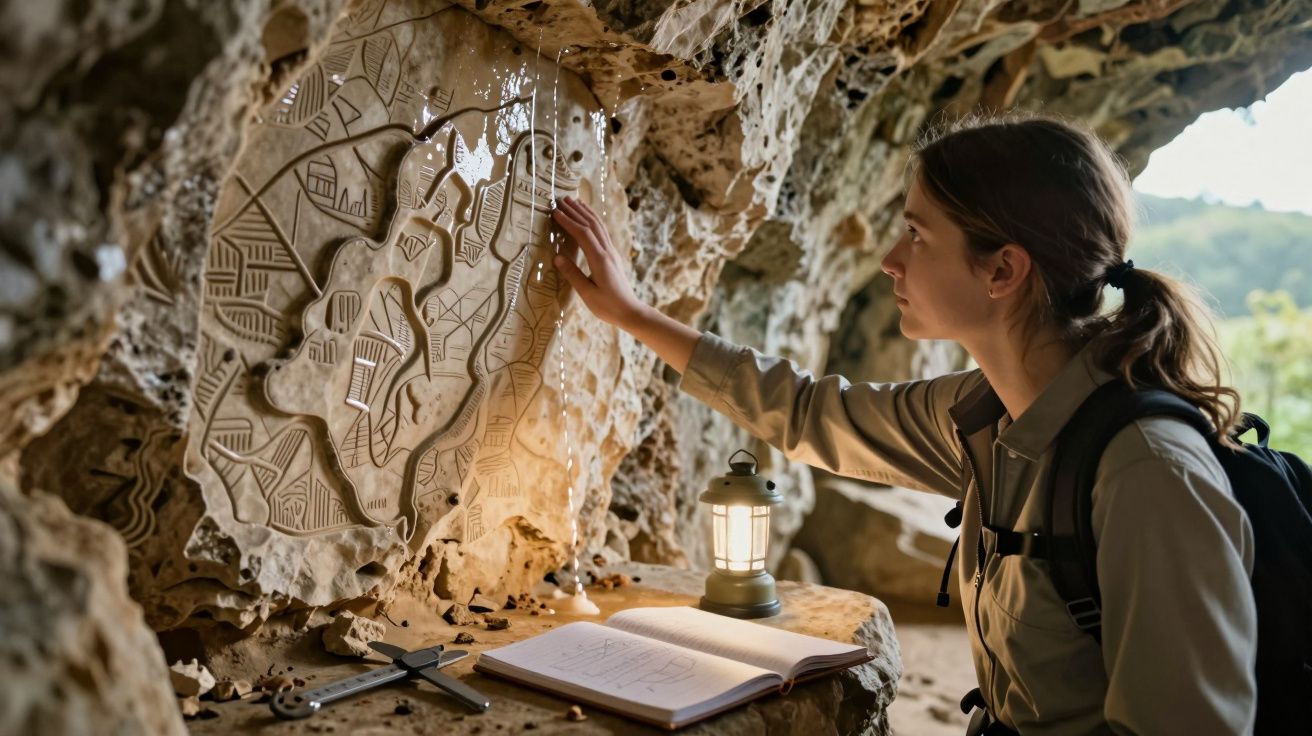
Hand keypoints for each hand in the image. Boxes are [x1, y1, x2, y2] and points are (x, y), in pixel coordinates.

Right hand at [551, 196, 647, 328]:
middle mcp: (608, 252)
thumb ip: (572, 274)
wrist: (630, 312)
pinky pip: (603, 232)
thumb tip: (556, 257)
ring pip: (599, 226)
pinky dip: (593, 221)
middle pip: (591, 225)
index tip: (555, 212)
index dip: (568, 221)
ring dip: (585, 212)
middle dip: (576, 210)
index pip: (583, 234)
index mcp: (600, 260)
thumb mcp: (587, 293)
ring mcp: (612, 252)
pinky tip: (588, 217)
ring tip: (574, 201)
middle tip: (561, 199)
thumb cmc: (608, 306)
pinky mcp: (613, 256)